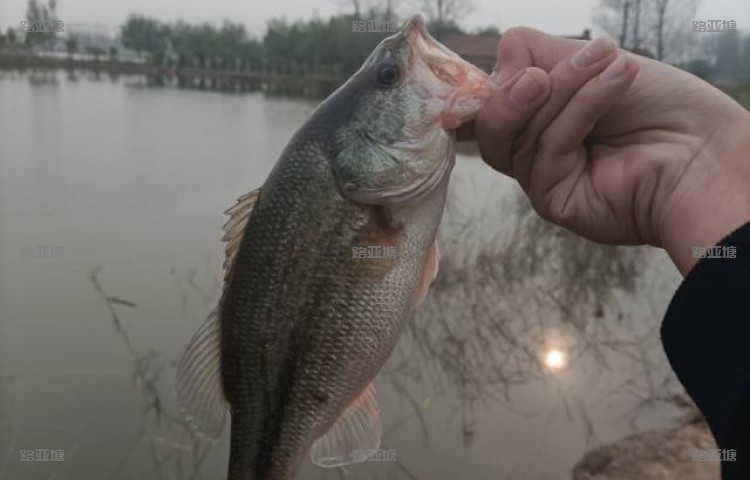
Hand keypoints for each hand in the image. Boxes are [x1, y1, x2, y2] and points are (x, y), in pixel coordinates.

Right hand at [461, 27, 749, 274]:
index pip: (490, 104)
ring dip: (566, 88)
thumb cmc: (660, 105)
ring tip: (608, 61)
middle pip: (492, 124)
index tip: (516, 64)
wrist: (705, 148)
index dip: (490, 87)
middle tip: (541, 73)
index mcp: (539, 120)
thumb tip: (495, 68)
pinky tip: (617, 81)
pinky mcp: (553, 201)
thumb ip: (535, 56)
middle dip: (516, 92)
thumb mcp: (590, 61)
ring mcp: (542, 178)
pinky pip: (548, 150)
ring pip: (520, 132)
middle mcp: (535, 152)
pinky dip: (582, 109)